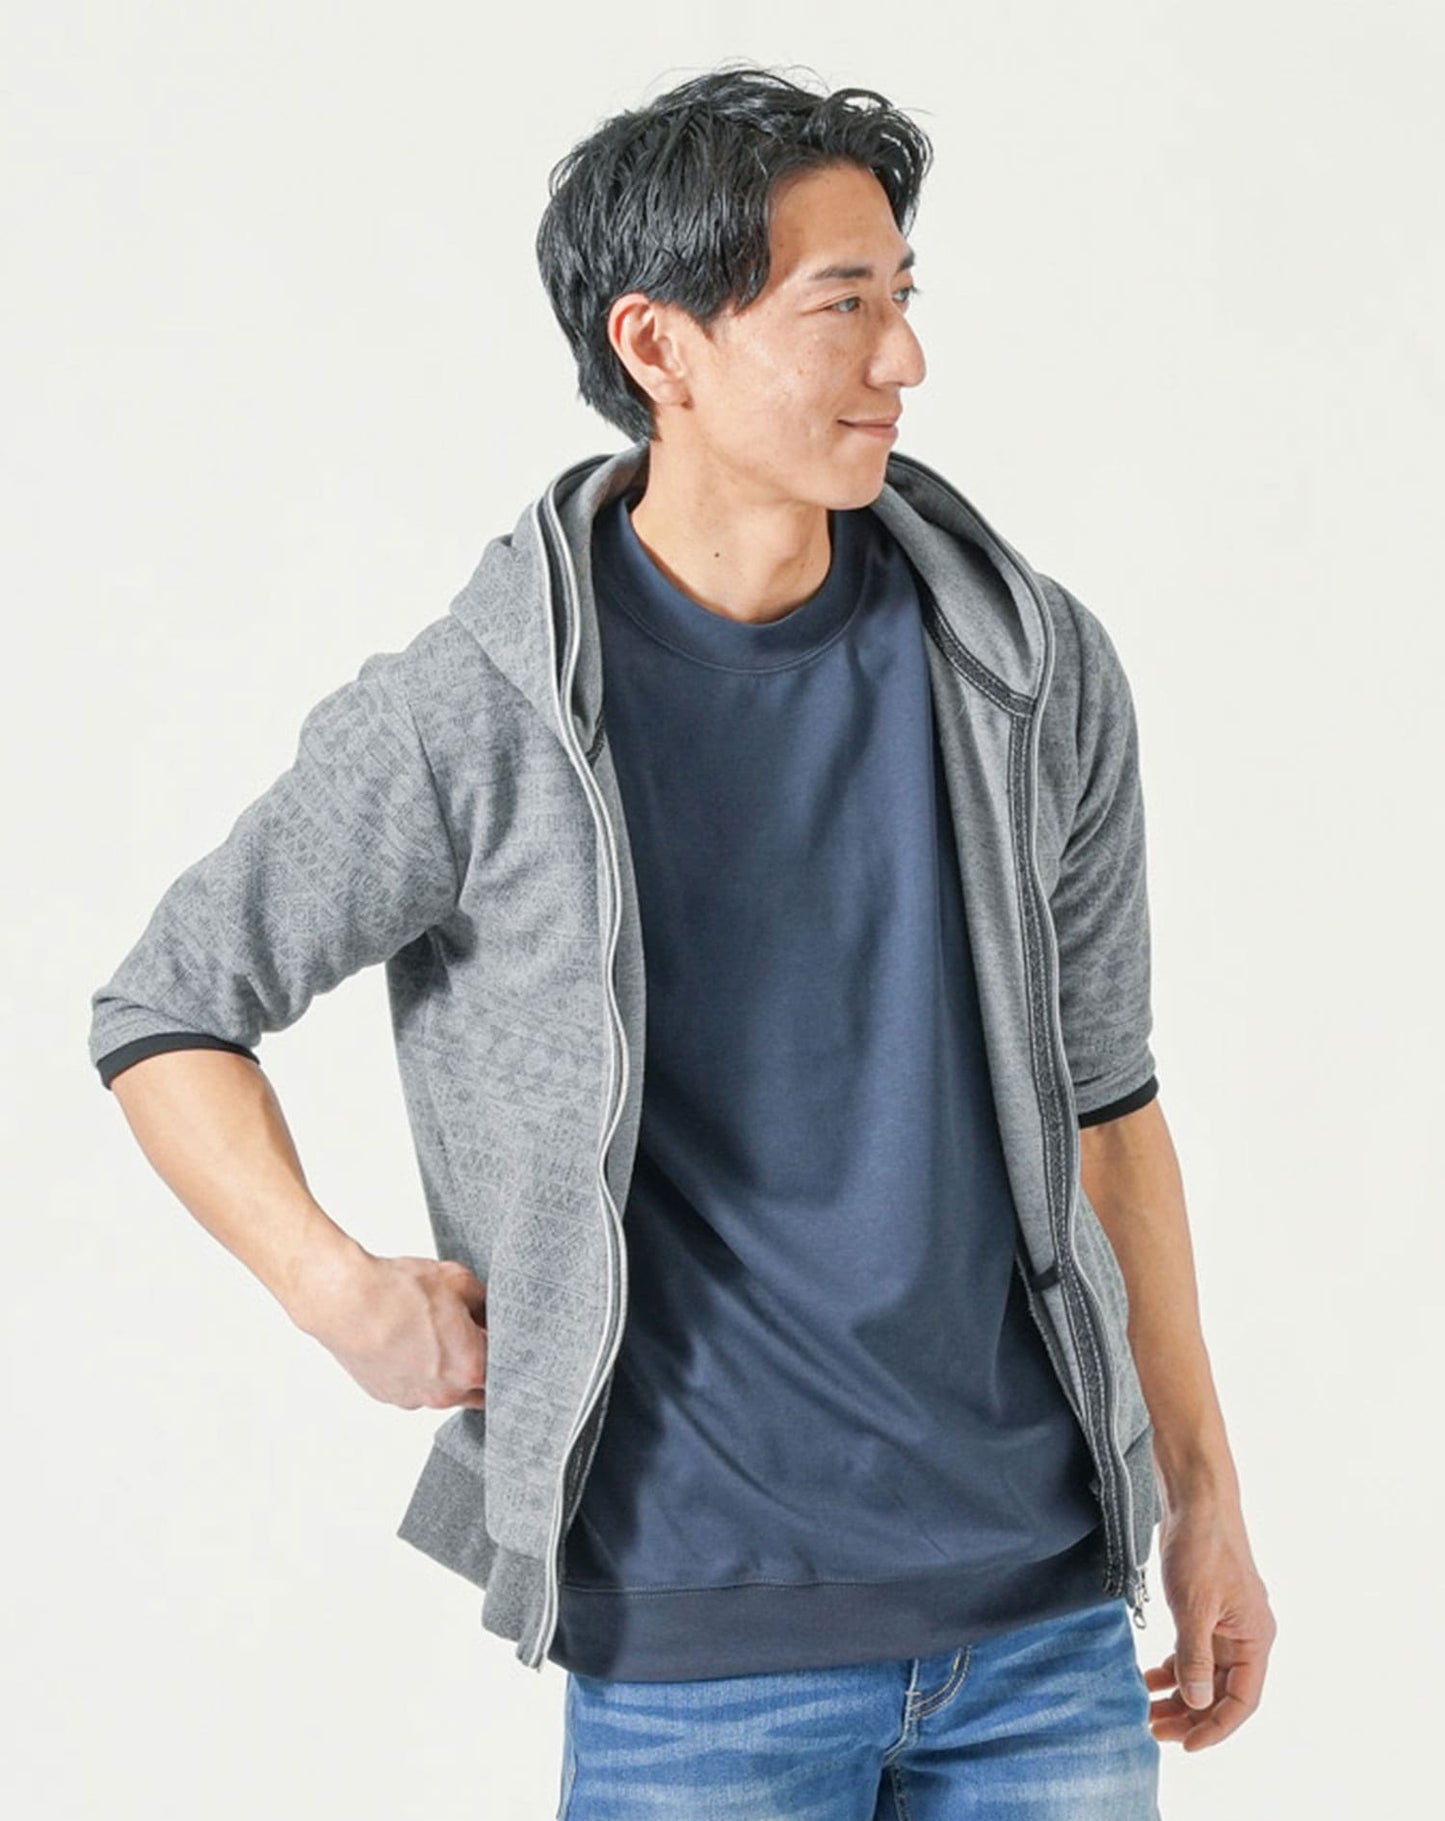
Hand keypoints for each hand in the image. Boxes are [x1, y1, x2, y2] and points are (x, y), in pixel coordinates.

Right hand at [293, 1248, 488, 1411]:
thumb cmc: (399, 1291)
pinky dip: (418, 1371)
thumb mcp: (459, 1281)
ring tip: (432, 1333)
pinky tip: (409, 1342)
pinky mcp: (389, 1396)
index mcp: (471, 1368)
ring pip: (446, 1390)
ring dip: (448, 1370)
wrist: (346, 1300)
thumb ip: (484, 1302)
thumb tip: (489, 1311)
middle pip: (481, 1390)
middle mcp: (445, 1393)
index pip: (506, 1369)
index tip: (497, 1333)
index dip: (506, 1349)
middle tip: (472, 1336)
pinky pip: (416, 1388)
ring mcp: (415, 1399)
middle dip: (481, 1366)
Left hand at [1142, 1501, 1275, 1751]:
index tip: (1186, 1745)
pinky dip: (1174, 1668)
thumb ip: (1195, 1657)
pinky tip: (1149, 1678)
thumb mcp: (1195, 1607)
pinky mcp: (1206, 1610)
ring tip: (1146, 1711)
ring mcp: (1226, 1624)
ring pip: (1204, 1674)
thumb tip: (1194, 1703)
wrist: (1196, 1501)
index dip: (1216, 1727)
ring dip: (1179, 1695)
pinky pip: (1193, 1652)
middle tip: (1154, 1730)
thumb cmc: (1203, 1548)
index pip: (1241, 1701)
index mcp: (1255, 1639)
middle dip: (1190, 1715)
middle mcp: (1245, 1637)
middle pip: (1221, 1692)